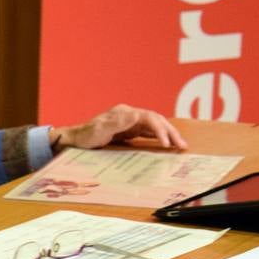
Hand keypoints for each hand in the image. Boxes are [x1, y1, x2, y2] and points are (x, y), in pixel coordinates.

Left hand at [51, 104, 186, 151]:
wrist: (75, 140)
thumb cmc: (85, 135)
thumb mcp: (99, 129)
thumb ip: (117, 122)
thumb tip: (136, 115)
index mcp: (124, 112)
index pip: (148, 118)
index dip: (159, 129)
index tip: (166, 143)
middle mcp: (130, 115)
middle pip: (155, 121)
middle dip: (170, 132)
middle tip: (182, 145)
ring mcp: (130, 123)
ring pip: (155, 126)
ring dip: (168, 134)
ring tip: (181, 146)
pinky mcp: (130, 131)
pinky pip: (149, 133)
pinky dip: (160, 138)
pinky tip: (167, 144)